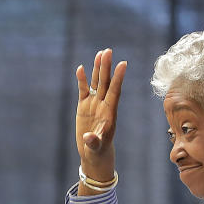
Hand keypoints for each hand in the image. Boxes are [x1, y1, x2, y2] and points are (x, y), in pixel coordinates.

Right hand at [75, 49, 126, 181]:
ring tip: (100, 53)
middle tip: (108, 51)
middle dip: (107, 67)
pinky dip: (82, 80)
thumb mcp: (96, 148)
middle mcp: (103, 105)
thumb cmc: (97, 151)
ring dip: (98, 69)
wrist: (93, 152)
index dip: (118, 78)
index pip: (115, 92)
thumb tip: (89, 137)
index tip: (123, 64)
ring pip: (97, 83)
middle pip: (106, 83)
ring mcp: (93, 104)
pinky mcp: (84, 106)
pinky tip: (80, 68)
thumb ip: (94, 141)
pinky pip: (83, 90)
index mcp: (109, 113)